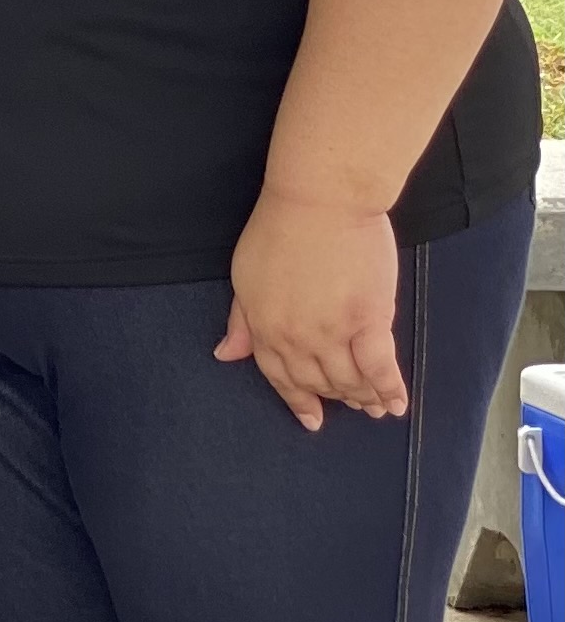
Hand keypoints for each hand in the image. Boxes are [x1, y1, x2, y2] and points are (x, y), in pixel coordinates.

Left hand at [219, 184, 405, 430]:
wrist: (318, 201)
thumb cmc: (279, 229)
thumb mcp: (245, 277)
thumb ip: (240, 321)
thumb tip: (226, 355)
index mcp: (263, 325)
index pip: (278, 375)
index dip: (297, 400)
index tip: (311, 419)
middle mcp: (295, 337)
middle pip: (317, 381)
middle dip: (334, 398)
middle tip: (352, 407)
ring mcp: (332, 331)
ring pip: (348, 380)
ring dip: (363, 398)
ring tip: (375, 408)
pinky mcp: (369, 320)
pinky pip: (379, 368)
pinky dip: (389, 389)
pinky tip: (396, 405)